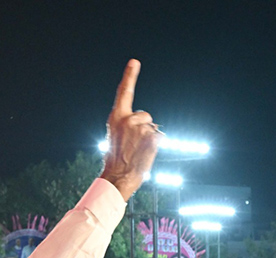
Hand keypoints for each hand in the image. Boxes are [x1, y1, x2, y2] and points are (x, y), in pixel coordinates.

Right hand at [100, 59, 160, 200]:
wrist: (117, 178)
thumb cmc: (116, 162)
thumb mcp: (115, 138)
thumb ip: (125, 127)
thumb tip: (139, 126)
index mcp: (116, 118)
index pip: (124, 93)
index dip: (129, 76)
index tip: (134, 62)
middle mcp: (127, 119)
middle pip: (146, 116)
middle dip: (144, 128)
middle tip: (134, 147)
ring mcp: (139, 128)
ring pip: (152, 128)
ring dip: (149, 139)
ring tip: (138, 152)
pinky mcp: (151, 137)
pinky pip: (160, 137)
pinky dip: (156, 146)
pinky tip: (146, 155)